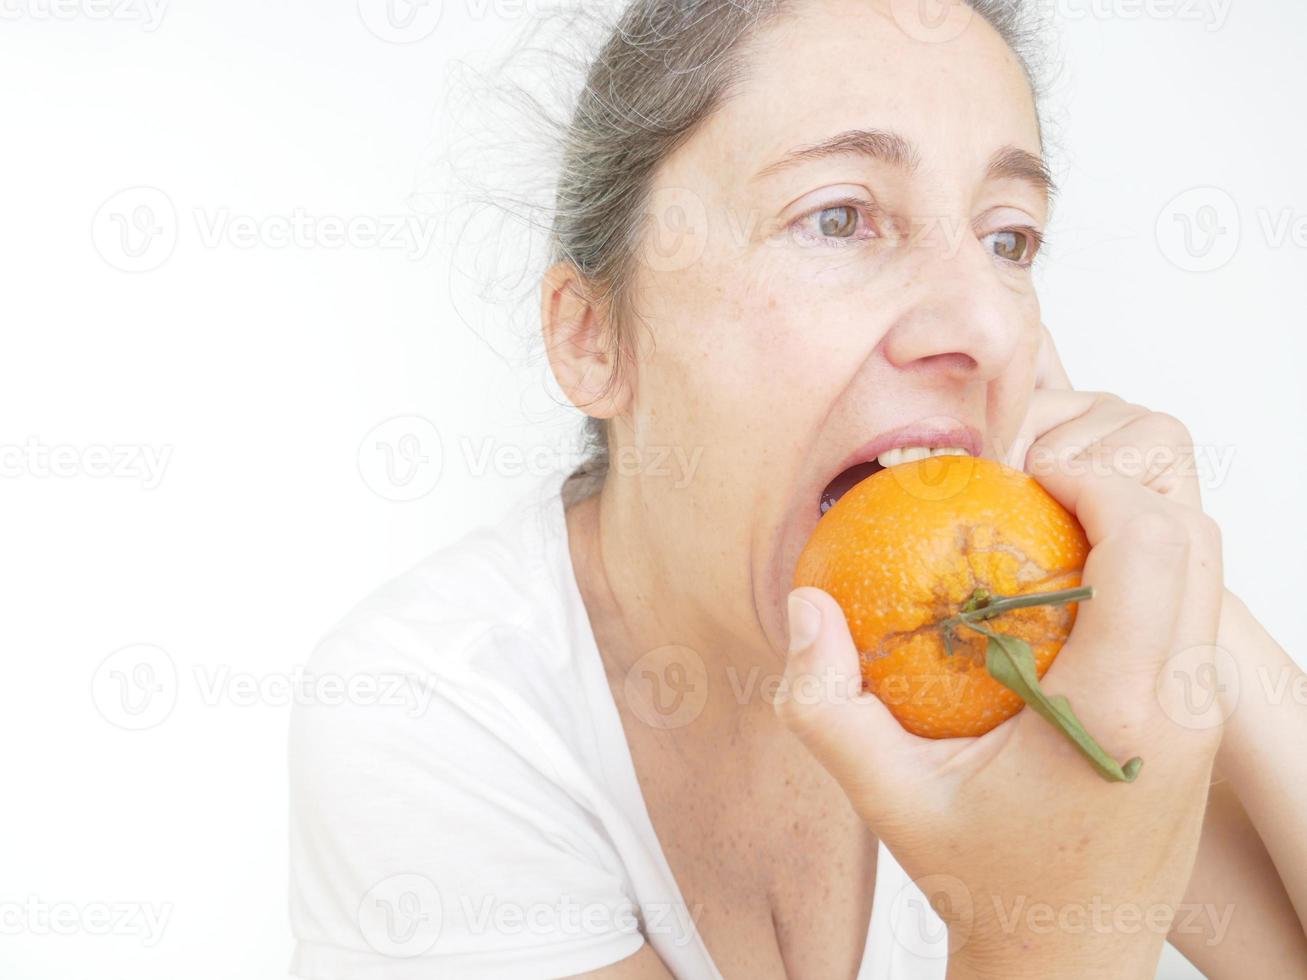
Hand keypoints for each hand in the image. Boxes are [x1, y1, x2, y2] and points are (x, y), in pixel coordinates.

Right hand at [774, 325, 1224, 977]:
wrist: (1070, 961)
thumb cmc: (980, 883)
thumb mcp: (886, 796)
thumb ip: (825, 704)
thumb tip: (806, 605)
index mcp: (1117, 712)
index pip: (1146, 545)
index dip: (1093, 480)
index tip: (1023, 472)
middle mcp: (1183, 706)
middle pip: (1192, 537)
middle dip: (1116, 485)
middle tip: (1031, 488)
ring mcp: (1204, 716)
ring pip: (1207, 569)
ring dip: (1136, 525)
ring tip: (1048, 529)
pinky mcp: (1204, 724)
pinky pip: (1193, 610)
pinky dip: (1144, 569)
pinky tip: (1066, 594)